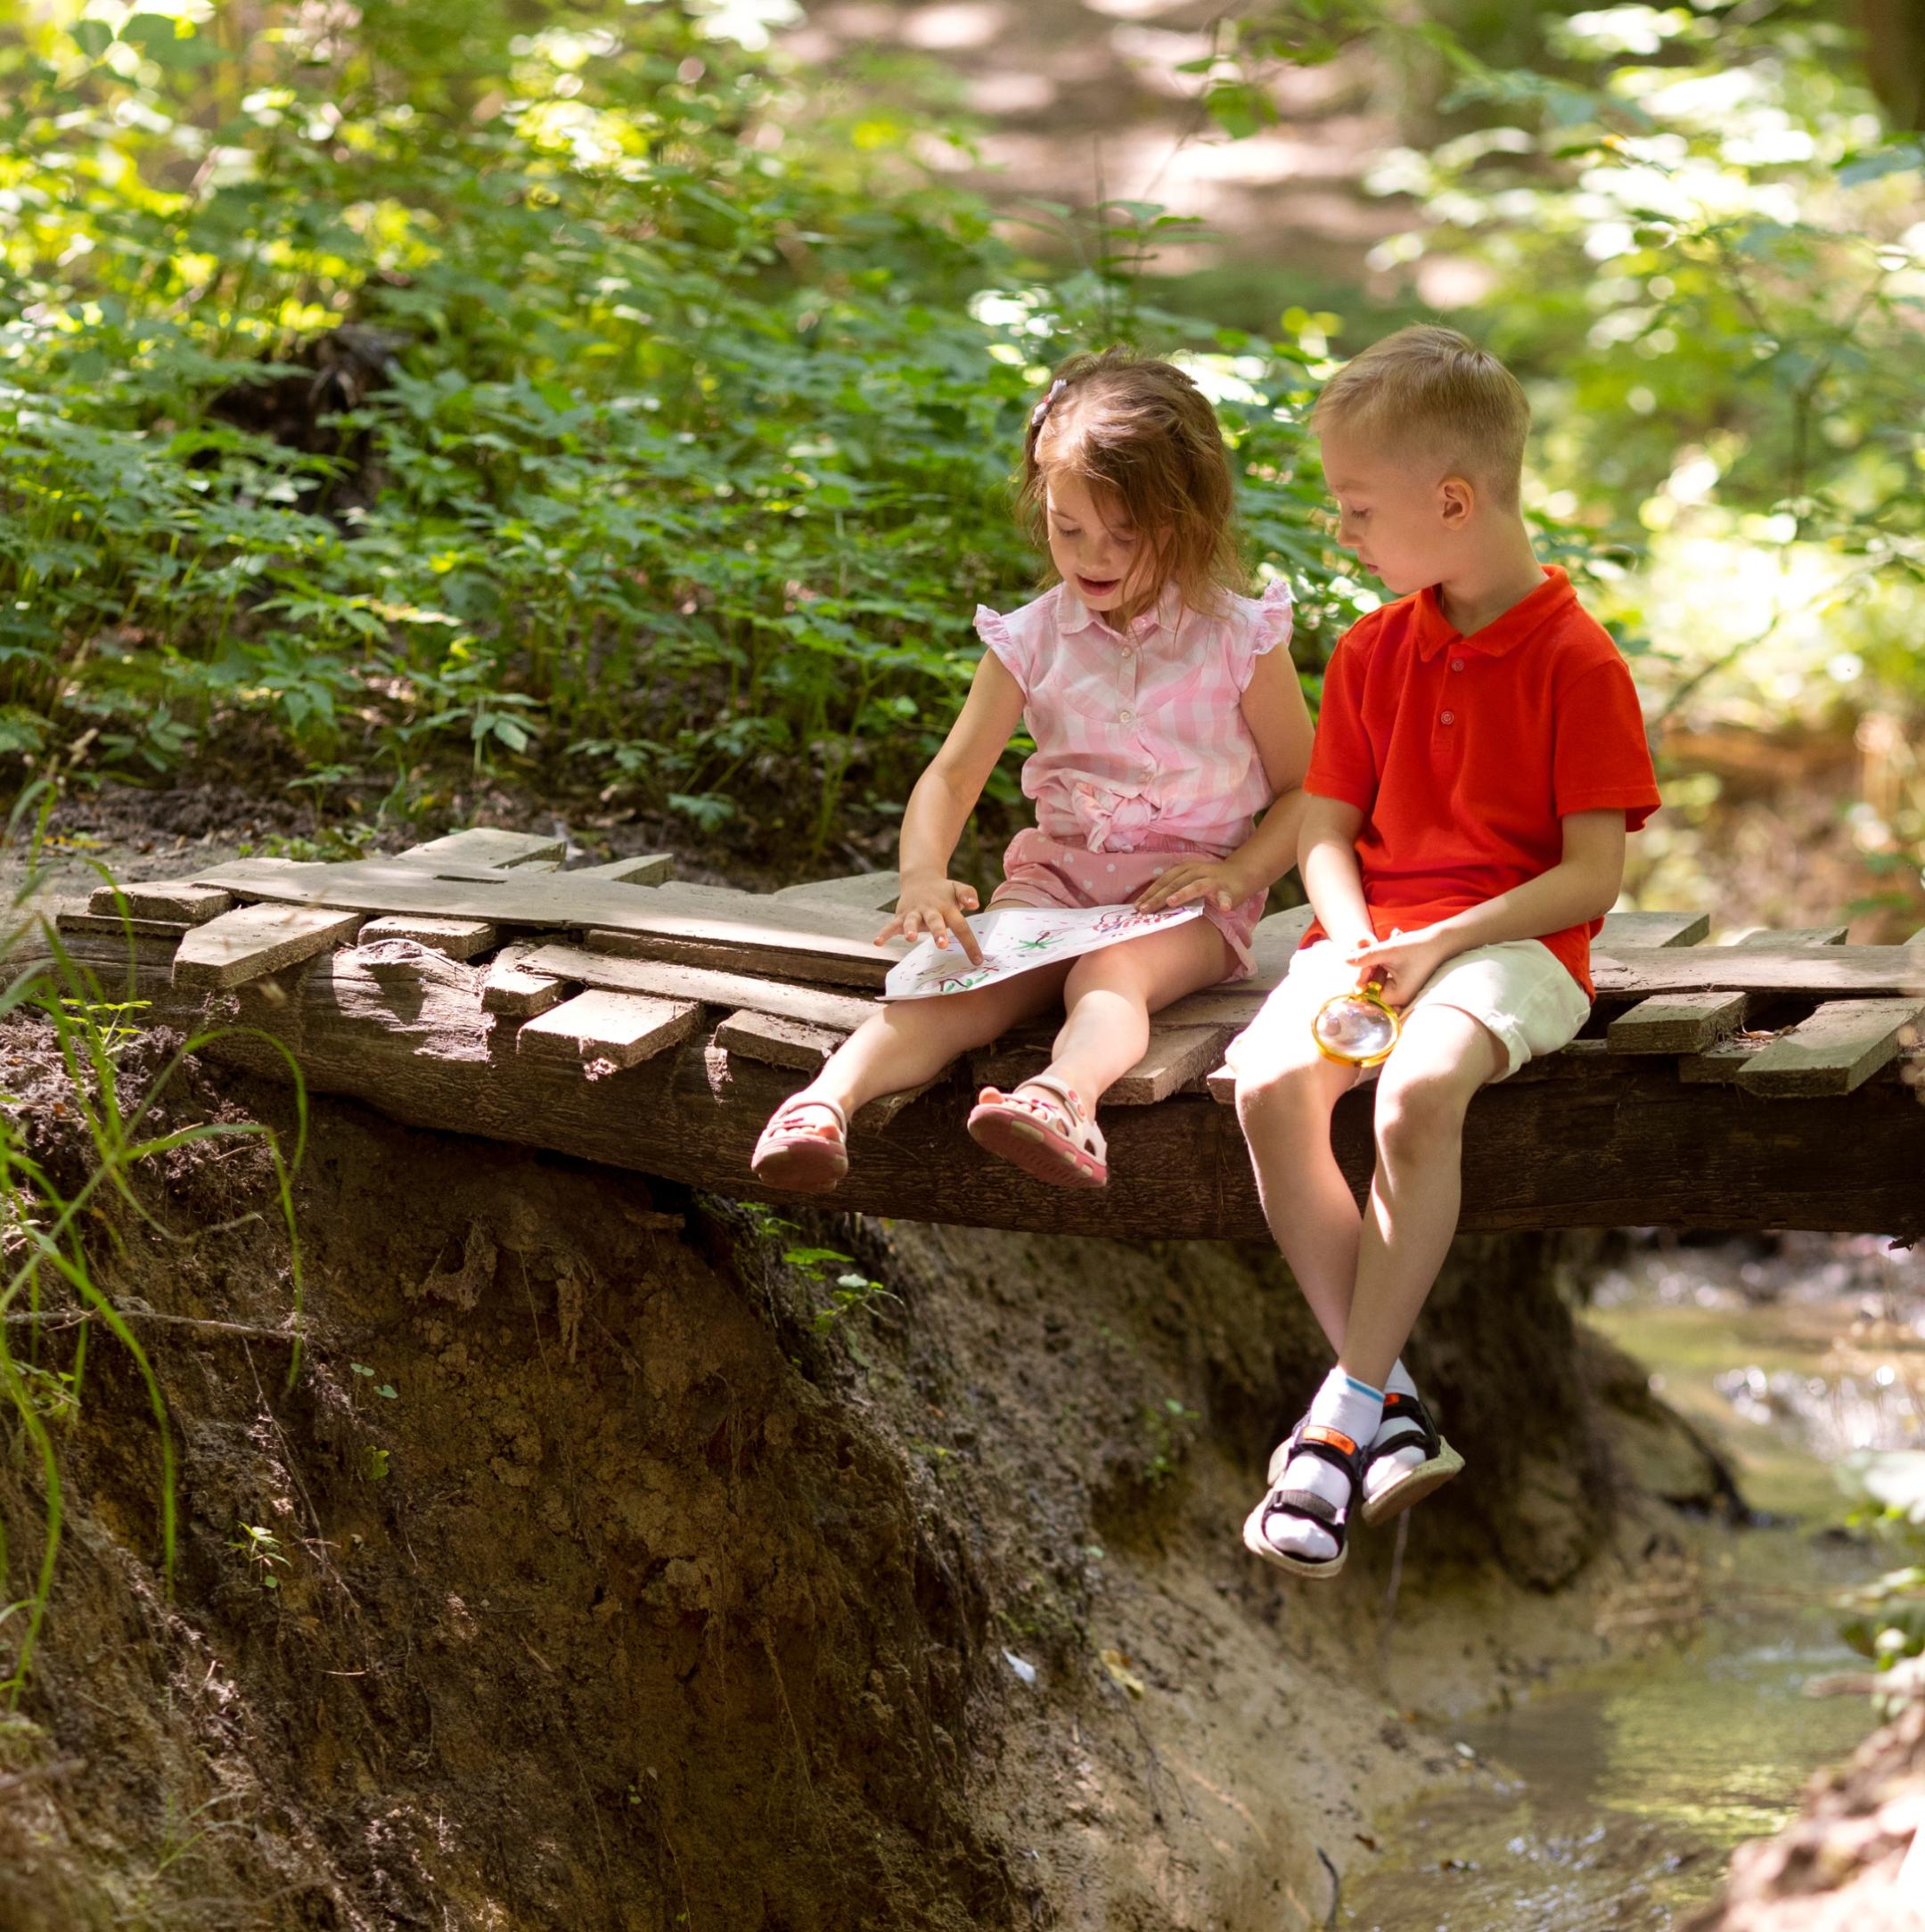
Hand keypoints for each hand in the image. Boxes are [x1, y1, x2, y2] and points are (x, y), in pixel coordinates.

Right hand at [878, 874, 983, 963]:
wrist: (920, 878)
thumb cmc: (943, 892)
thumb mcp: (958, 888)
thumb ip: (967, 894)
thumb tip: (975, 904)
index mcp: (948, 908)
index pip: (961, 927)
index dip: (970, 944)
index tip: (978, 961)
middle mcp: (931, 910)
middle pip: (936, 922)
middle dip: (938, 933)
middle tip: (942, 944)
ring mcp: (915, 913)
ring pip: (912, 922)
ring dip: (911, 930)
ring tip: (910, 938)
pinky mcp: (901, 915)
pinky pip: (892, 924)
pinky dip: (885, 933)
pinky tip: (878, 942)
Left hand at [1134, 858, 1255, 914]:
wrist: (1241, 874)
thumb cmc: (1209, 881)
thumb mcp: (1188, 881)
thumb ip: (1173, 890)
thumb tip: (1148, 906)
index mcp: (1184, 870)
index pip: (1163, 881)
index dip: (1149, 893)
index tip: (1136, 907)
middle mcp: (1196, 872)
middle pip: (1174, 884)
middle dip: (1158, 897)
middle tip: (1144, 910)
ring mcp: (1213, 880)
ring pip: (1196, 886)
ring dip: (1183, 894)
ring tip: (1172, 902)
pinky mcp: (1229, 890)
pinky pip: (1226, 897)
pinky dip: (1225, 902)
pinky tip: (1224, 908)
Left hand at [1345, 924, 1457, 1008]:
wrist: (1441, 940)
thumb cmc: (1418, 947)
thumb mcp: (1389, 950)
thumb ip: (1366, 957)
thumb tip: (1345, 961)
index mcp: (1396, 996)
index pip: (1367, 993)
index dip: (1361, 976)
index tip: (1364, 960)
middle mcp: (1399, 997)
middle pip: (1371, 984)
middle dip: (1370, 964)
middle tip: (1373, 945)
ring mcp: (1400, 989)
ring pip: (1377, 976)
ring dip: (1377, 958)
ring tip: (1390, 939)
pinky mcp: (1401, 981)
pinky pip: (1385, 972)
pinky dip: (1385, 959)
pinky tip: (1394, 941)